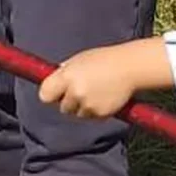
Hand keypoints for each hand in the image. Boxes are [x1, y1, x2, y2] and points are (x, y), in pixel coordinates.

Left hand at [40, 37, 169, 120]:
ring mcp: (88, 104)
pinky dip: (96, 110)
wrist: (130, 67)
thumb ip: (65, 72)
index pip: (45, 95)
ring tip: (97, 92)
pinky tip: (105, 97)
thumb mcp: (79, 60)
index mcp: (67, 76)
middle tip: (82, 90)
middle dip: (69, 101)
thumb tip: (53, 82)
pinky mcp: (100, 114)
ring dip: (83, 107)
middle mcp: (75, 92)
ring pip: (78, 114)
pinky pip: (92, 116)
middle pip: (63, 107)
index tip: (55, 93)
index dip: (50, 94)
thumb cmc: (105, 59)